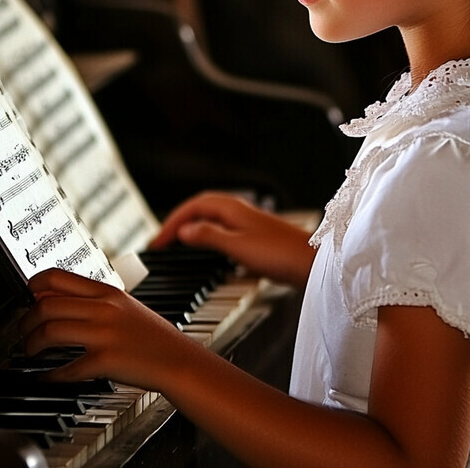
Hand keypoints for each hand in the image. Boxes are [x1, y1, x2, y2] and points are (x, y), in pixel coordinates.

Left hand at [19, 269, 177, 389]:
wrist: (176, 359)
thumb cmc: (150, 335)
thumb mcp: (123, 306)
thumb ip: (92, 301)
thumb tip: (52, 299)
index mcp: (107, 291)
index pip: (57, 277)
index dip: (32, 285)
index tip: (25, 297)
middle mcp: (104, 308)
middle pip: (47, 305)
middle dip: (26, 321)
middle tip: (24, 331)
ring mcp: (104, 334)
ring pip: (50, 331)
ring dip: (31, 345)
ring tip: (31, 351)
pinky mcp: (104, 360)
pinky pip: (65, 368)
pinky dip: (49, 376)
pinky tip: (46, 378)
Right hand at [149, 192, 314, 286]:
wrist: (312, 263)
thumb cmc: (280, 254)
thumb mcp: (237, 246)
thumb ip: (208, 236)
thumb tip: (184, 230)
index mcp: (232, 209)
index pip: (193, 206)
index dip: (172, 221)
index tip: (157, 241)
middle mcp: (240, 211)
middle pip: (202, 208)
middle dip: (180, 221)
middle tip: (162, 240)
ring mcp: (249, 223)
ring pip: (213, 218)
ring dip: (193, 227)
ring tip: (179, 242)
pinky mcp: (256, 236)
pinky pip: (223, 229)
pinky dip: (208, 235)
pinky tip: (209, 248)